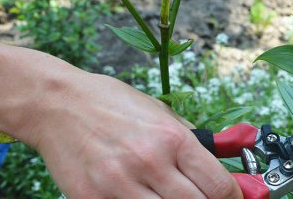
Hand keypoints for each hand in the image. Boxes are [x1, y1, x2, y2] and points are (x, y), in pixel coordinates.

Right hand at [28, 70, 241, 198]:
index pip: (218, 185)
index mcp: (172, 138)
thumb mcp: (162, 112)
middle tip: (204, 197)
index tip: (234, 198)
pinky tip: (145, 197)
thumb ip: (193, 141)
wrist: (57, 103)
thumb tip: (224, 163)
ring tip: (174, 195)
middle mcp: (149, 162)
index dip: (233, 197)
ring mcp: (119, 185)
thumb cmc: (112, 104)